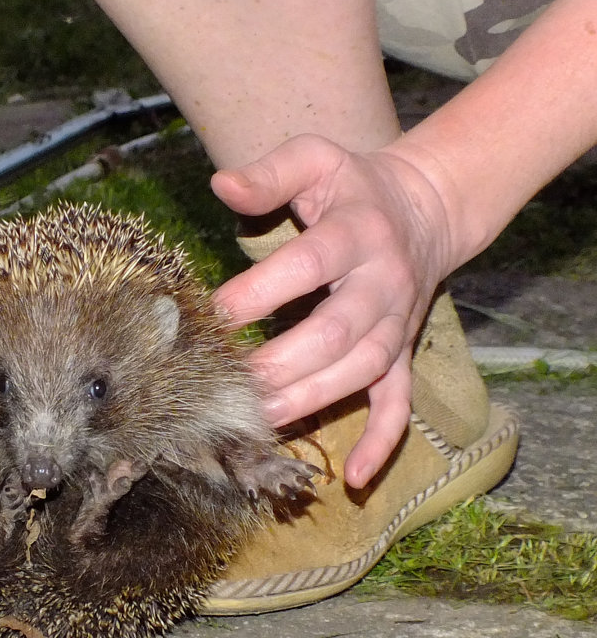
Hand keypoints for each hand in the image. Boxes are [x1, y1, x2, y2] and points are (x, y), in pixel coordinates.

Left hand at [211, 134, 456, 487]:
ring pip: (362, 372)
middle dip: (283, 363)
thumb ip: (270, 172)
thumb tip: (221, 184)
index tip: (213, 315)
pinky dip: (382, 442)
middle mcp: (383, 283)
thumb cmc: (352, 187)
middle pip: (336, 331)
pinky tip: (351, 478)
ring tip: (261, 422)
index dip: (261, 292)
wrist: (426, 209)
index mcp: (357, 233)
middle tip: (231, 385)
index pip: (308, 265)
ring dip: (312, 402)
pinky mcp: (404, 353)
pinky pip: (400, 403)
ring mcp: (397, 323)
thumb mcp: (316, 159)